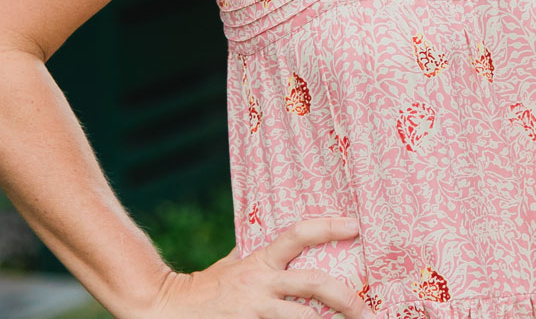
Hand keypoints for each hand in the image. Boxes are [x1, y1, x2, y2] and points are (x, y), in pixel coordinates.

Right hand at [145, 216, 368, 318]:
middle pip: (314, 283)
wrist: (168, 309)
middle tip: (367, 310)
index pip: (298, 236)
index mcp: (261, 262)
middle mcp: (261, 284)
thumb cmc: (207, 288)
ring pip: (303, 318)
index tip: (355, 226)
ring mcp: (256, 311)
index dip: (327, 227)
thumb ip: (259, 256)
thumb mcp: (233, 265)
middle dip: (345, 297)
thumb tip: (288, 243)